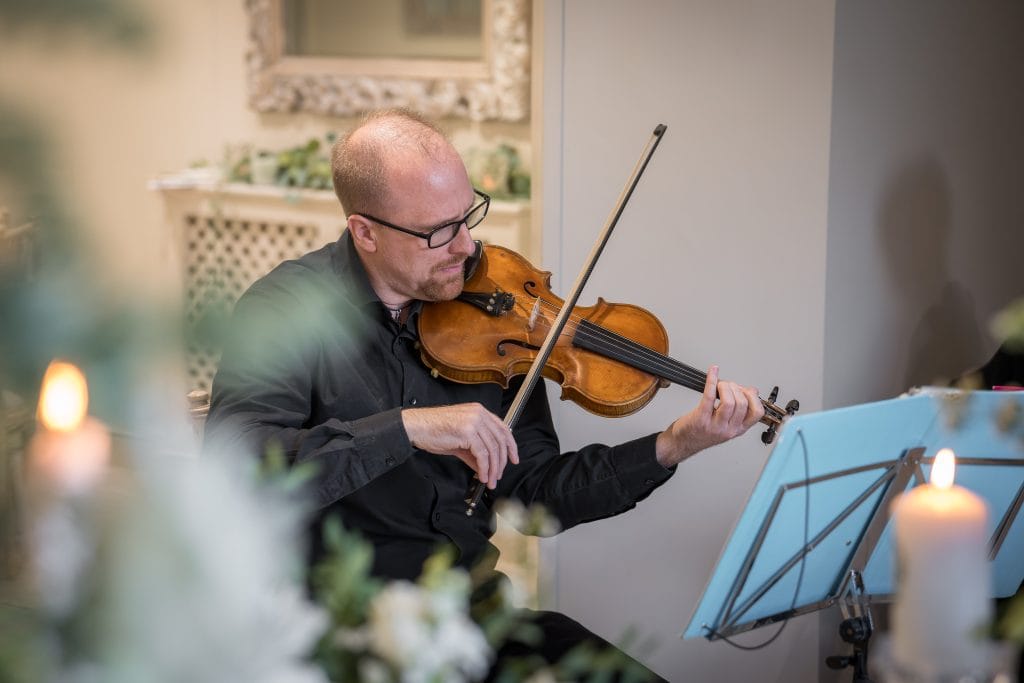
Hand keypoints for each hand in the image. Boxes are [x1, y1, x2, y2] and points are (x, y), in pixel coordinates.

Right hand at [401, 403, 518, 488]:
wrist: (417, 427)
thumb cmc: (434, 430)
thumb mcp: (459, 440)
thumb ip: (474, 451)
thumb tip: (484, 466)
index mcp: (479, 412)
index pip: (503, 428)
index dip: (511, 446)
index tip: (513, 458)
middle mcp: (479, 414)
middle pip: (500, 440)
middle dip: (502, 462)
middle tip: (498, 475)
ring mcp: (474, 421)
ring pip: (492, 449)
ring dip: (493, 469)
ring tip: (490, 480)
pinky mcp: (467, 432)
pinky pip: (482, 454)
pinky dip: (484, 468)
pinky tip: (482, 476)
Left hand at [656, 365, 763, 467]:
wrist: (683, 443)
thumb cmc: (703, 432)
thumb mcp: (727, 424)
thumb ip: (739, 410)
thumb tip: (752, 391)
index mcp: (738, 429)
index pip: (757, 413)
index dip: (754, 397)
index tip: (746, 390)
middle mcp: (729, 429)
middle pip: (742, 403)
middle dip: (736, 388)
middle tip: (727, 386)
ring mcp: (715, 425)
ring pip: (729, 402)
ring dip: (725, 387)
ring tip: (720, 385)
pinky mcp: (701, 418)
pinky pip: (709, 396)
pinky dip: (711, 380)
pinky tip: (712, 372)